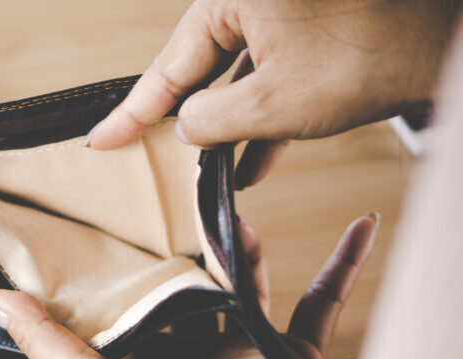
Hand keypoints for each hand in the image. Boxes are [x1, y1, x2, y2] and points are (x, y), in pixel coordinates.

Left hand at [0, 214, 377, 358]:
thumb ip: (42, 336)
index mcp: (138, 358)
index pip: (128, 297)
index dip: (122, 260)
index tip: (114, 213)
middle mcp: (186, 353)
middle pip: (187, 285)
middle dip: (183, 245)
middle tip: (177, 193)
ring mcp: (240, 351)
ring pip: (245, 283)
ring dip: (243, 244)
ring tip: (233, 198)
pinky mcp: (286, 354)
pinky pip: (320, 302)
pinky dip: (341, 266)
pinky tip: (360, 227)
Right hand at [87, 0, 456, 187]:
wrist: (444, 46)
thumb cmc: (366, 57)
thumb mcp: (269, 103)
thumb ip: (209, 119)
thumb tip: (185, 126)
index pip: (168, 65)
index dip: (132, 112)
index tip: (100, 141)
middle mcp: (252, 2)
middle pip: (198, 68)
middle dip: (180, 119)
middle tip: (139, 152)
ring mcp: (284, 17)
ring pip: (235, 79)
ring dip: (225, 128)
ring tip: (205, 171)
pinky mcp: (310, 36)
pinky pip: (269, 80)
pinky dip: (260, 121)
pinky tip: (252, 164)